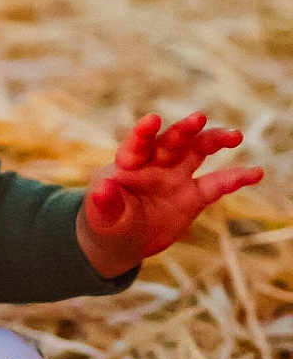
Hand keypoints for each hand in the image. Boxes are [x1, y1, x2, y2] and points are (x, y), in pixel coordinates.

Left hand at [77, 112, 264, 276]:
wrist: (121, 241)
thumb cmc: (105, 223)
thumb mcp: (101, 218)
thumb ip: (104, 203)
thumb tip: (103, 189)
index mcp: (127, 165)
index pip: (136, 145)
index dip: (143, 132)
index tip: (153, 120)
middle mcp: (154, 164)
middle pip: (171, 142)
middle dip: (184, 130)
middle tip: (199, 118)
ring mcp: (175, 177)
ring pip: (197, 152)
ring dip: (214, 140)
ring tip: (235, 135)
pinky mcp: (192, 195)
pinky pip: (216, 184)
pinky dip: (236, 178)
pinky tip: (256, 173)